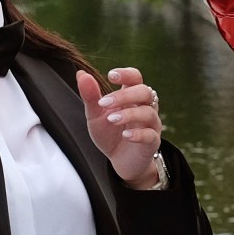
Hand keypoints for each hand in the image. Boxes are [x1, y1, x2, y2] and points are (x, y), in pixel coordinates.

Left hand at [77, 67, 163, 186]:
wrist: (119, 161)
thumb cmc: (110, 134)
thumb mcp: (95, 115)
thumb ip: (90, 96)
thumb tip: (81, 73)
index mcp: (131, 97)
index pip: (135, 77)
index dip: (126, 74)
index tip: (110, 76)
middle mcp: (144, 107)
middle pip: (145, 91)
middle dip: (125, 95)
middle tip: (104, 103)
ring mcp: (150, 124)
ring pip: (149, 112)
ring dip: (129, 114)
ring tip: (111, 119)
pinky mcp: (152, 142)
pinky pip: (151, 135)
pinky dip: (138, 134)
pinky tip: (125, 136)